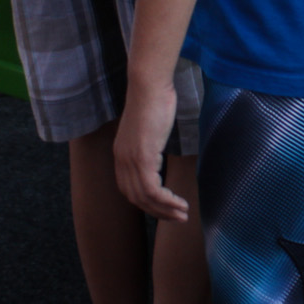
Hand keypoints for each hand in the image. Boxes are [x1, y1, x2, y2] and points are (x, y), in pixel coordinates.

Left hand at [114, 81, 187, 220]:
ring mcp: (131, 160)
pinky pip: (152, 190)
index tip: (164, 208)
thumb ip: (149, 142)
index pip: (129, 189)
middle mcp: (121, 161)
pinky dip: (166, 201)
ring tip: (183, 215)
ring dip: (165, 210)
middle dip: (156, 212)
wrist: (149, 85)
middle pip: (135, 198)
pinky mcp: (143, 157)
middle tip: (176, 218)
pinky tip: (180, 203)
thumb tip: (156, 148)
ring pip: (144, 198)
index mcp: (121, 154)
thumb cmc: (153, 100)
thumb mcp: (148, 127)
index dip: (146, 203)